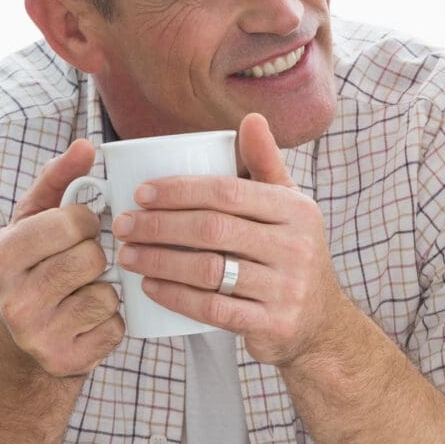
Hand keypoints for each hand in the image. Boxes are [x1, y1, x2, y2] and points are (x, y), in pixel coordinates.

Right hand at [0, 137, 124, 378]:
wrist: (22, 342)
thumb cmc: (34, 267)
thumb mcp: (33, 221)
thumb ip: (58, 179)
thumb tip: (87, 146)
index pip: (72, 222)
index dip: (86, 222)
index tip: (77, 230)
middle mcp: (12, 298)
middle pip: (92, 258)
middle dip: (96, 256)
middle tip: (79, 264)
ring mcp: (38, 334)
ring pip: (107, 294)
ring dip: (106, 289)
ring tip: (82, 292)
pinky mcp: (66, 360)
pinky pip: (115, 326)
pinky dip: (111, 321)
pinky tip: (87, 320)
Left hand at [110, 113, 351, 368]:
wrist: (320, 323)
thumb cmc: (290, 254)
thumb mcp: (289, 208)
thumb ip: (266, 165)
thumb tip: (251, 119)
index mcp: (297, 211)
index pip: (229, 192)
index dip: (180, 190)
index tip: (141, 192)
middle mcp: (296, 248)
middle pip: (213, 229)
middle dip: (159, 225)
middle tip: (124, 225)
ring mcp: (287, 288)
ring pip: (209, 270)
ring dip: (159, 262)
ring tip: (128, 255)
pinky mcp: (273, 324)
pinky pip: (213, 308)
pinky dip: (175, 297)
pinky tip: (149, 288)